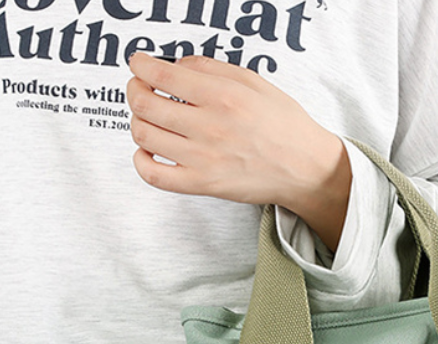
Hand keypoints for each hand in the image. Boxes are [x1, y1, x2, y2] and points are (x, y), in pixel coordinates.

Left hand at [125, 52, 350, 248]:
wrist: (304, 167)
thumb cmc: (282, 125)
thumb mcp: (253, 81)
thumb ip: (212, 68)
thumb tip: (177, 64)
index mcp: (223, 95)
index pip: (163, 75)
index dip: (140, 66)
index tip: (137, 64)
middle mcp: (209, 126)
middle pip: (146, 104)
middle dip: (134, 91)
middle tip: (137, 88)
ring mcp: (203, 159)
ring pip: (145, 136)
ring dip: (136, 122)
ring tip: (145, 118)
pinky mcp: (202, 185)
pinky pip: (155, 176)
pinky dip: (140, 161)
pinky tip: (145, 151)